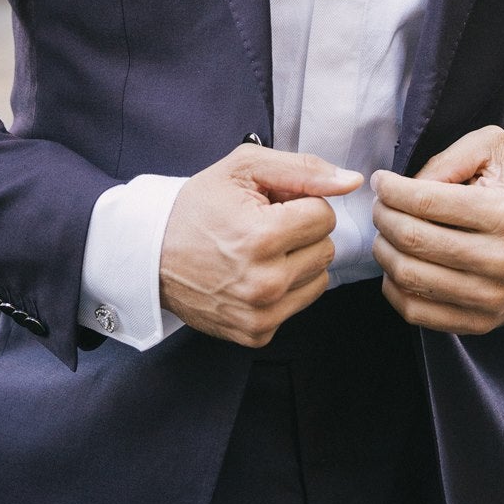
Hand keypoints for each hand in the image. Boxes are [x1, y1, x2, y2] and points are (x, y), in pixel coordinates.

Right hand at [160, 145, 361, 346]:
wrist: (152, 254)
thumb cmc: (198, 206)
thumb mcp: (245, 169)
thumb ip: (304, 170)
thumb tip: (351, 182)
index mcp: (262, 238)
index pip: (325, 216)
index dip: (301, 204)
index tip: (272, 206)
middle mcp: (265, 283)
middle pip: (326, 248)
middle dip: (302, 233)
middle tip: (263, 227)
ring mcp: (261, 314)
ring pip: (320, 278)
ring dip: (298, 261)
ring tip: (259, 251)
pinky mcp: (257, 334)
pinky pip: (299, 304)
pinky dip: (284, 288)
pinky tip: (254, 275)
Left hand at [372, 125, 503, 334]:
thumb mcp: (496, 154)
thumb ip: (451, 157)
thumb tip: (409, 184)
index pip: (426, 201)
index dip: (391, 189)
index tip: (381, 181)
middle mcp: (500, 260)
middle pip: (413, 239)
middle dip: (383, 217)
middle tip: (380, 205)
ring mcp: (490, 298)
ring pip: (409, 276)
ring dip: (384, 250)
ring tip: (387, 233)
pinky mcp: (479, 322)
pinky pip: (415, 311)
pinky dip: (393, 286)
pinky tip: (398, 264)